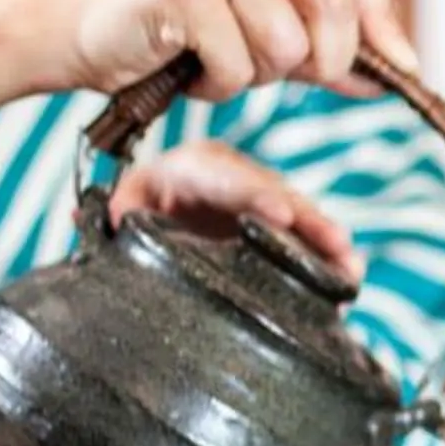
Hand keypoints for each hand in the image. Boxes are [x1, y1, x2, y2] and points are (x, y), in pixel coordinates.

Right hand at [30, 0, 416, 102]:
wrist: (81, 31)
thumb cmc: (179, 26)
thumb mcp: (267, 22)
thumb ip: (331, 39)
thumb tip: (401, 70)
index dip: (383, 25)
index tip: (401, 71)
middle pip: (335, 6)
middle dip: (319, 61)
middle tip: (273, 70)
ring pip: (288, 44)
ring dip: (256, 74)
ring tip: (214, 54)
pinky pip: (240, 64)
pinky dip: (218, 84)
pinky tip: (186, 61)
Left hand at [109, 141, 358, 281]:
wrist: (147, 213)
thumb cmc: (133, 211)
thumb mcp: (120, 210)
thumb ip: (112, 216)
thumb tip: (93, 221)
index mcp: (191, 167)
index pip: (226, 177)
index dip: (255, 193)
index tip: (282, 215)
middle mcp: (233, 177)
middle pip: (276, 194)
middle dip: (309, 220)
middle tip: (338, 244)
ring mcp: (258, 200)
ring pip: (297, 216)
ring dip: (327, 242)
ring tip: (352, 269)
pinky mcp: (273, 226)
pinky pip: (303, 239)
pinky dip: (325, 258)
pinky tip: (348, 278)